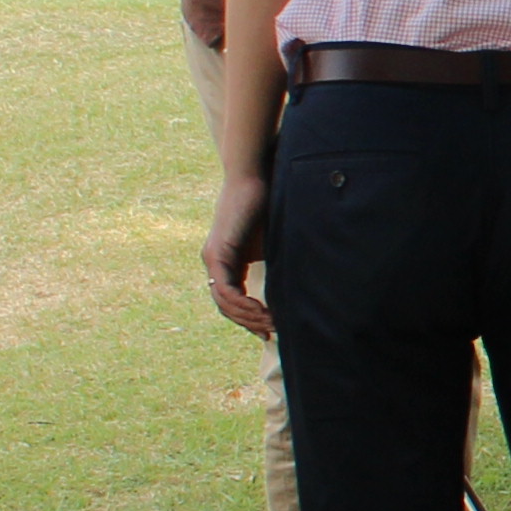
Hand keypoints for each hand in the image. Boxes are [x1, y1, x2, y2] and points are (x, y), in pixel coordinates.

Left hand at [202, 173, 273, 338]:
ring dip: (248, 317)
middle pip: (226, 307)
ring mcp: (213, 258)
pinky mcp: (216, 253)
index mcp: (227, 260)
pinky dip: (242, 304)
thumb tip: (297, 282)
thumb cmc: (268, 202)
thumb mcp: (273, 242)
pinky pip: (226, 289)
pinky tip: (260, 311)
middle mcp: (215, 262)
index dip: (249, 318)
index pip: (232, 300)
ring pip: (224, 302)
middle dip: (249, 323)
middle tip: (271, 333)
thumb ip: (276, 261)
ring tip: (270, 325)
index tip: (268, 331)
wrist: (256, 176)